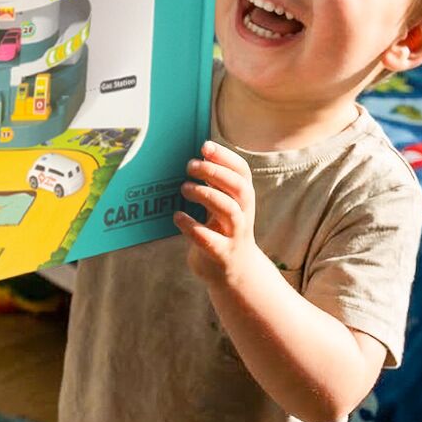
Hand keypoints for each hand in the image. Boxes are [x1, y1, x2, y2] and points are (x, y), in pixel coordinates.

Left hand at [174, 140, 265, 287]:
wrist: (236, 275)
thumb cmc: (221, 231)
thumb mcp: (221, 206)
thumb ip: (213, 184)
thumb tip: (192, 156)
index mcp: (242, 200)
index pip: (242, 172)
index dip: (226, 157)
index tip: (205, 146)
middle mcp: (243, 215)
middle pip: (240, 189)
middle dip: (216, 172)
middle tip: (190, 166)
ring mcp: (235, 236)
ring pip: (230, 212)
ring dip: (206, 195)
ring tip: (184, 188)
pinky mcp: (223, 256)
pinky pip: (211, 241)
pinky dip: (193, 227)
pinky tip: (177, 217)